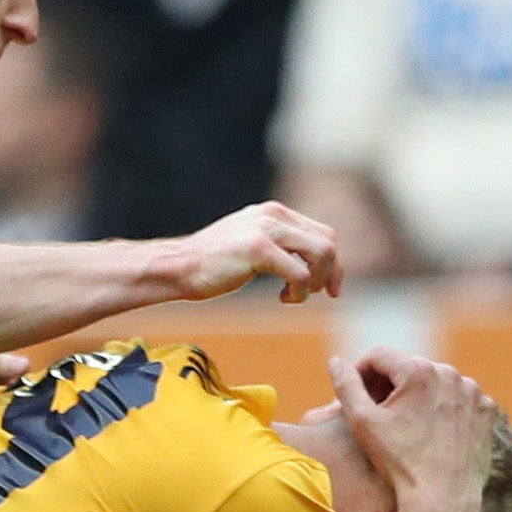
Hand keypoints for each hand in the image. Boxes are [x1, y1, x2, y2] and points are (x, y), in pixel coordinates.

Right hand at [166, 202, 344, 304]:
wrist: (179, 266)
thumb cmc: (211, 263)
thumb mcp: (250, 243)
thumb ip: (277, 244)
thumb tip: (306, 262)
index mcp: (274, 213)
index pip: (323, 233)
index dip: (332, 263)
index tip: (326, 287)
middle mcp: (274, 215)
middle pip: (328, 243)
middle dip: (331, 274)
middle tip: (320, 295)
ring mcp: (267, 229)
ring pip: (321, 255)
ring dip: (316, 282)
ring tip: (296, 296)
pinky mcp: (259, 248)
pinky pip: (300, 274)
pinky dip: (299, 292)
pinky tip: (283, 298)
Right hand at [326, 346, 497, 511]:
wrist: (443, 498)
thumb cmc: (400, 462)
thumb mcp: (362, 423)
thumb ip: (346, 386)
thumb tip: (335, 362)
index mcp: (418, 371)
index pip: (379, 356)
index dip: (361, 373)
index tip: (356, 396)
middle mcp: (450, 373)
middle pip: (409, 368)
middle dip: (390, 386)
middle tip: (379, 414)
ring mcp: (472, 391)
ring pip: (435, 382)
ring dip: (418, 396)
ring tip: (408, 425)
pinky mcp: (486, 410)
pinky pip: (459, 399)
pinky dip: (444, 408)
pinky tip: (433, 432)